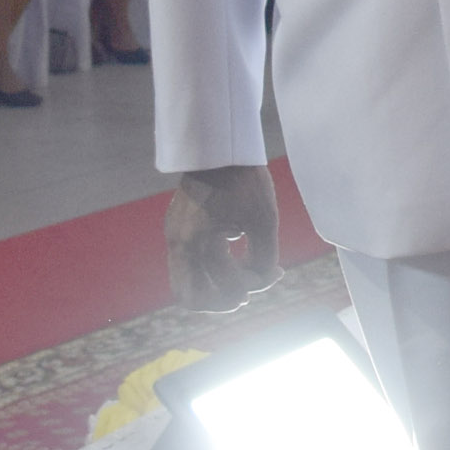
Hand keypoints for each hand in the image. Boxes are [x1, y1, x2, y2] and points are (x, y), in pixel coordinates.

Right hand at [166, 163, 284, 310]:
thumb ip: (264, 257)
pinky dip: (206, 272)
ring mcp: (173, 237)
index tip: (276, 270)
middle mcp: (180, 244)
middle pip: (193, 298)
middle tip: (246, 294)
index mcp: (200, 242)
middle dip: (223, 301)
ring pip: (184, 285)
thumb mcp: (264, 219)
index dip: (258, 283)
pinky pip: (184, 266)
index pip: (230, 285)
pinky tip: (230, 258)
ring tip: (240, 280)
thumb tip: (263, 280)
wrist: (219, 148)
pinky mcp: (174, 230)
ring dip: (212, 289)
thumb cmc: (245, 181)